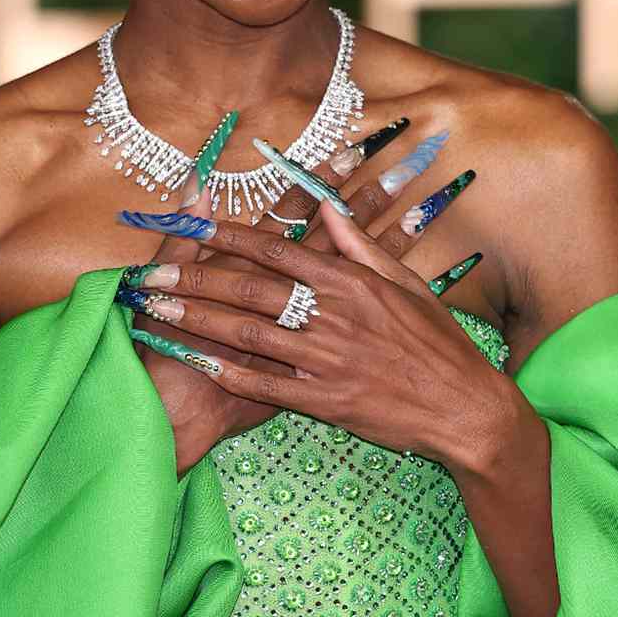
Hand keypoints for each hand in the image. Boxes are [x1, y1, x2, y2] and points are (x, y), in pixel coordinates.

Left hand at [128, 189, 511, 473]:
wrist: (466, 410)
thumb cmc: (439, 345)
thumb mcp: (407, 285)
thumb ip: (361, 246)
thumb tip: (328, 206)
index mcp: (351, 281)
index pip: (277, 249)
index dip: (228, 236)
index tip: (191, 226)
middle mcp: (333, 315)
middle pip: (248, 289)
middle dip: (193, 279)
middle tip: (151, 274)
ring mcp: (326, 359)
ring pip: (246, 334)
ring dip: (195, 322)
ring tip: (156, 313)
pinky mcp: (325, 401)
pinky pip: (264, 385)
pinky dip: (225, 372)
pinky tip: (192, 362)